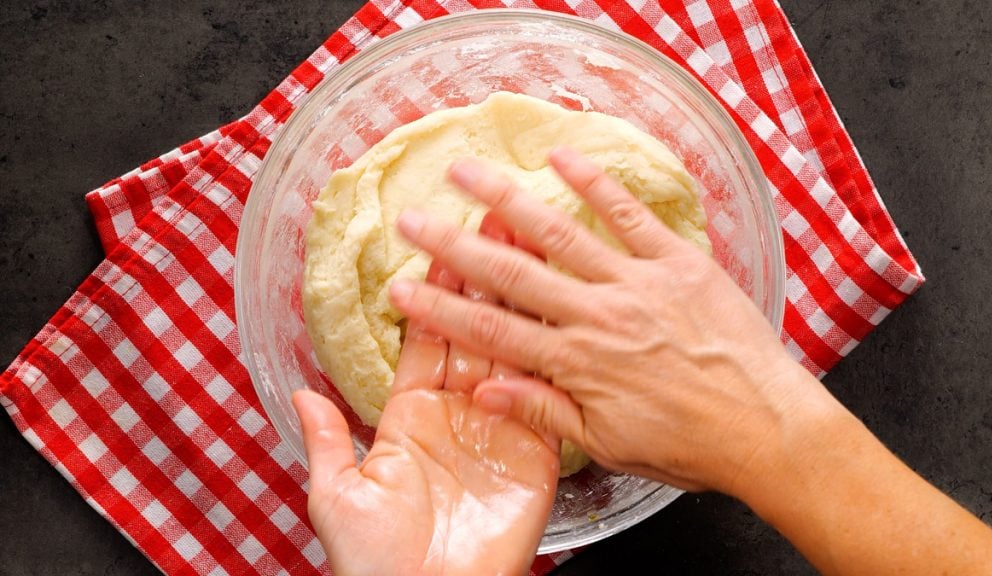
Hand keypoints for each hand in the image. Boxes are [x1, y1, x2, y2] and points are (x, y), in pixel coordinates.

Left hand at [294, 216, 558, 575]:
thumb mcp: (339, 496)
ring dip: (521, 298)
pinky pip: (546, 396)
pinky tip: (562, 311)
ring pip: (512, 350)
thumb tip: (303, 394)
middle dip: (484, 276)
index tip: (442, 246)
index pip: (426, 338)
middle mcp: (459, 412)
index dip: (434, 292)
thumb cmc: (376, 561)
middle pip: (474, 330)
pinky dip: (552, 355)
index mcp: (411, 415)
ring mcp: (501, 426)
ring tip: (533, 246)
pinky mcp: (538, 451)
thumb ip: (328, 441)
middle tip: (497, 223)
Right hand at [386, 146, 840, 495]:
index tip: (401, 289)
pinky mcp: (677, 262)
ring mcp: (636, 282)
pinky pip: (630, 215)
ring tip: (467, 171)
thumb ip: (541, 411)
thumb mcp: (606, 443)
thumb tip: (481, 389)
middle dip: (455, 245)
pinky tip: (562, 158)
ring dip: (507, 200)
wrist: (766, 427)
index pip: (492, 330)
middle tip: (412, 218)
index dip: (441, 309)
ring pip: (559, 234)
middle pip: (511, 273)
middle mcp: (597, 314)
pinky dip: (596, 185)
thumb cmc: (688, 444)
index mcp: (576, 363)